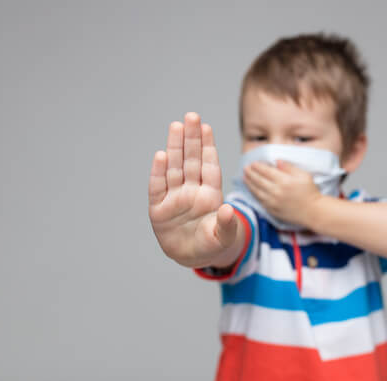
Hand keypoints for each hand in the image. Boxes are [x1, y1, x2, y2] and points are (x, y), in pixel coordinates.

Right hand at [148, 112, 238, 267]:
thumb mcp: (223, 238)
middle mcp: (192, 191)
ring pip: (174, 168)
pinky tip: (161, 155)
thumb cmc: (211, 244)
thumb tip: (228, 210)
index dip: (207, 147)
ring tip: (176, 126)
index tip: (206, 127)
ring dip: (175, 148)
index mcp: (210, 194)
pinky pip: (158, 187)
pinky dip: (158, 172)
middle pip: (191, 160)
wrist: (191, 257)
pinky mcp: (159, 209)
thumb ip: (227, 225)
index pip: (209, 166)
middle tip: (191, 116)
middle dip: (192, 139)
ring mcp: (175, 198)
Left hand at [243, 160, 323, 226]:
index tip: (253, 163)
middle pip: (259, 180)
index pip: (266, 171)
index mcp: (284, 181)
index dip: (258, 167)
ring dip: (249, 183)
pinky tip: (252, 190)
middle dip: (250, 173)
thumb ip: (289, 167)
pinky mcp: (272, 210)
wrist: (313, 212)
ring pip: (256, 191)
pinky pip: (259, 201)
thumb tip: (277, 161)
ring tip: (244, 177)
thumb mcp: (304, 175)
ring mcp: (273, 202)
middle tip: (245, 168)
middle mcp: (276, 191)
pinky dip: (254, 194)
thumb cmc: (311, 192)